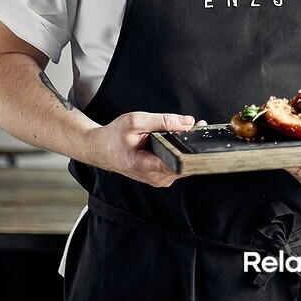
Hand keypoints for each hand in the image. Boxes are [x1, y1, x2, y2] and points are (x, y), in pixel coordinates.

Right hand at [84, 111, 201, 187]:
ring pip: (184, 164)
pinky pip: (179, 164)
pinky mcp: (162, 176)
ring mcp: (159, 179)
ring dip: (188, 147)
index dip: (191, 150)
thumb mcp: (136, 121)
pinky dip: (181, 151)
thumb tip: (188, 121)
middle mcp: (155, 177)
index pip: (177, 165)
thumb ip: (163, 121)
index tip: (199, 135)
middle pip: (185, 163)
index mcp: (145, 166)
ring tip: (188, 130)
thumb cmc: (114, 136)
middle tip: (199, 126)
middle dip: (192, 144)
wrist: (101, 149)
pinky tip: (181, 138)